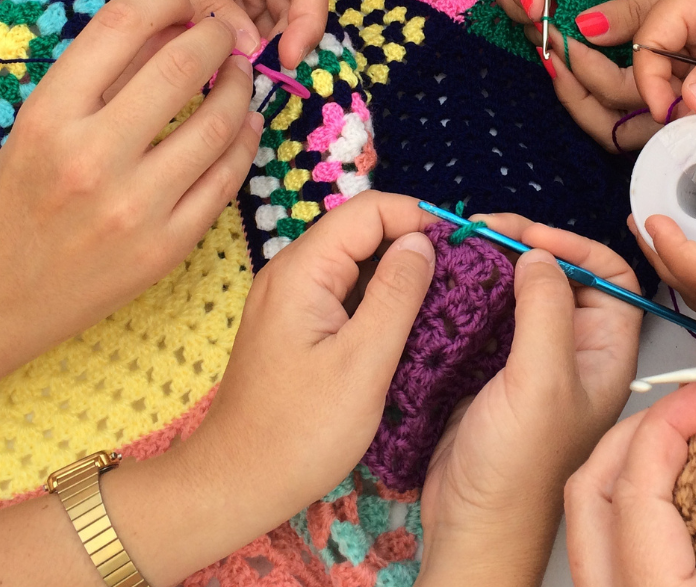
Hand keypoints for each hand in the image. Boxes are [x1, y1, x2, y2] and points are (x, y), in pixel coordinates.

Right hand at [0, 0, 260, 428]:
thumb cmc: (14, 202)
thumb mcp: (39, 126)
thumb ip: (101, 77)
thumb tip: (173, 26)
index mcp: (49, 116)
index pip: (122, 25)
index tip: (184, 2)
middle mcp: (92, 158)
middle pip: (182, 66)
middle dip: (217, 37)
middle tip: (224, 34)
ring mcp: (135, 207)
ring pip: (219, 123)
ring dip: (241, 87)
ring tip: (240, 75)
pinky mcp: (167, 247)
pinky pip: (228, 179)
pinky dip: (246, 142)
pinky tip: (246, 124)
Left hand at [71, 0, 328, 66]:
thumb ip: (212, 8)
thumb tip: (252, 52)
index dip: (308, 20)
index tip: (289, 58)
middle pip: (295, 4)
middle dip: (285, 39)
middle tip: (262, 77)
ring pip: (272, 22)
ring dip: (263, 48)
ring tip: (238, 74)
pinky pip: (246, 28)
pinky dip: (241, 49)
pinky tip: (223, 67)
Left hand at [105, 192, 438, 585]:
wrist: (234, 484)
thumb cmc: (300, 432)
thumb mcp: (363, 363)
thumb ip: (396, 294)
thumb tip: (422, 241)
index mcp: (303, 270)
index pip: (369, 210)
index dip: (418, 218)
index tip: (462, 245)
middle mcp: (291, 271)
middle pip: (361, 230)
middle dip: (411, 243)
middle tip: (459, 273)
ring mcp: (289, 297)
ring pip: (354, 260)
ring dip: (397, 271)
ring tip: (442, 297)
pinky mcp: (294, 323)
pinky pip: (343, 290)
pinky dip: (377, 296)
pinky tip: (405, 322)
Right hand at [417, 216, 641, 586]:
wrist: (471, 524)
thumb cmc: (519, 470)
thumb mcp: (542, 382)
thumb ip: (546, 310)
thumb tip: (538, 253)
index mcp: (603, 354)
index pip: (613, 278)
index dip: (579, 247)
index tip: (534, 237)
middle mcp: (572, 351)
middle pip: (561, 274)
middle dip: (527, 244)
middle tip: (486, 231)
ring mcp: (530, 358)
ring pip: (521, 289)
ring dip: (495, 262)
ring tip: (463, 244)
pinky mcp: (491, 366)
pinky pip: (487, 311)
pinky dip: (470, 288)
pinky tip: (448, 279)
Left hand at [566, 382, 695, 586]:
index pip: (634, 492)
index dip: (666, 428)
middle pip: (592, 496)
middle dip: (638, 435)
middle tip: (690, 408)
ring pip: (590, 517)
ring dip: (632, 462)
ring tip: (687, 436)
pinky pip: (603, 545)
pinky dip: (633, 500)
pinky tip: (679, 485)